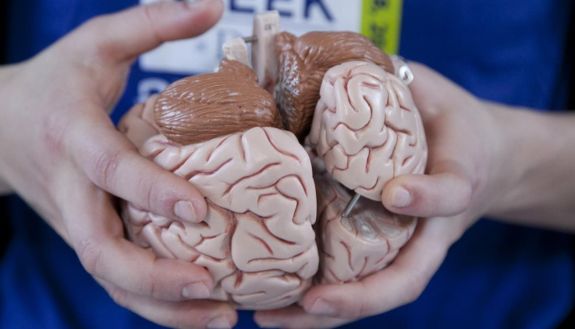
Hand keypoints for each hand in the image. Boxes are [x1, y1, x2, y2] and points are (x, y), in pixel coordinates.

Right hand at [0, 1, 237, 327]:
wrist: (0, 124)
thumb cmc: (56, 82)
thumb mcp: (96, 42)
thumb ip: (152, 23)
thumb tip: (214, 3)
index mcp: (72, 138)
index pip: (108, 170)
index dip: (148, 191)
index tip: (198, 208)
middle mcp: (72, 192)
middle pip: (100, 250)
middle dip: (153, 278)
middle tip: (214, 288)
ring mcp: (76, 221)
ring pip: (110, 279)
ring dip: (161, 307)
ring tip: (221, 318)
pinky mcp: (87, 235)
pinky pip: (118, 279)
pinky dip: (155, 302)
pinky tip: (200, 309)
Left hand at [255, 63, 513, 327]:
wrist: (477, 158)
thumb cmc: (456, 127)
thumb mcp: (440, 97)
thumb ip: (405, 84)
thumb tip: (353, 65)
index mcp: (454, 186)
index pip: (450, 196)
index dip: (427, 198)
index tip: (396, 193)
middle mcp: (428, 230)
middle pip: (403, 278)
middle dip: (357, 297)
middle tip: (311, 302)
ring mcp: (405, 246)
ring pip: (373, 292)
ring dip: (322, 313)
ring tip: (269, 317)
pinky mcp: (378, 247)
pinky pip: (351, 278)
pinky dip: (315, 298)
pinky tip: (271, 298)